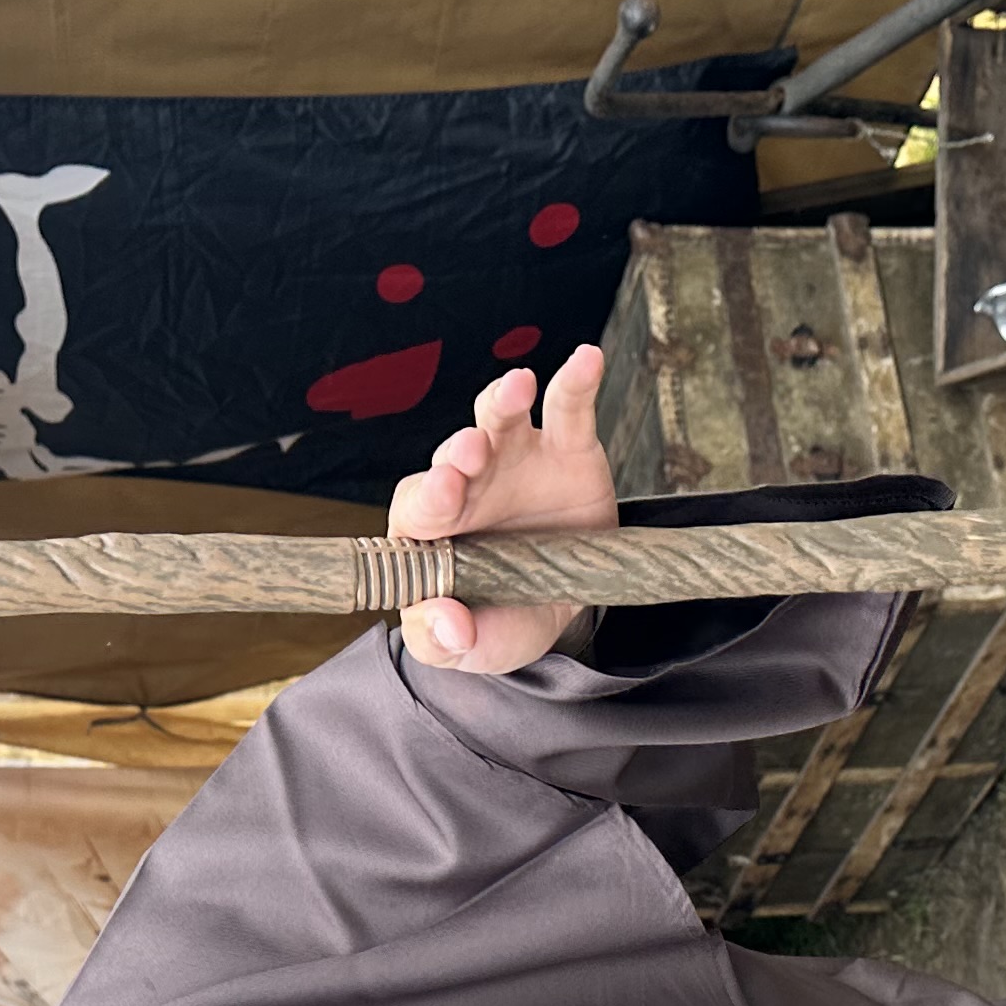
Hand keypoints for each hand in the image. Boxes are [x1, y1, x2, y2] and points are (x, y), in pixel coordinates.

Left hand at [387, 343, 616, 674]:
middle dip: (460, 453)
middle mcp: (467, 487)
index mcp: (433, 534)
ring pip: (497, 419)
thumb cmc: (505, 619)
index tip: (445, 498)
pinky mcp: (566, 450)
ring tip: (517, 389)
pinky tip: (587, 359)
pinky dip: (576, 381)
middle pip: (454, 459)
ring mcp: (514, 461)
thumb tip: (444, 623)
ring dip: (502, 401)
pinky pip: (568, 408)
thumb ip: (448, 643)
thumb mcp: (478, 646)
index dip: (429, 501)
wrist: (566, 606)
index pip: (419, 511)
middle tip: (471, 454)